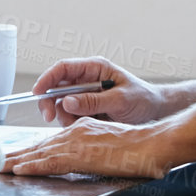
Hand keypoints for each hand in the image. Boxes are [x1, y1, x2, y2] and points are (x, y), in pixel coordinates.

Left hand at [0, 119, 178, 179]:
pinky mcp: (80, 155)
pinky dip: (33, 166)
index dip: (29, 150)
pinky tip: (20, 171)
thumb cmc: (137, 148)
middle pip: (38, 146)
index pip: (48, 142)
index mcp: (80, 129)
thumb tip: (82, 155)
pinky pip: (51, 162)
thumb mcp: (108, 142)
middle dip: (16, 155)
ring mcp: (75, 143)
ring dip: (16, 161)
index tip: (14, 158)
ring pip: (39, 153)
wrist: (151, 144)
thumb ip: (91, 146)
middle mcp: (73, 133)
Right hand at [31, 56, 166, 125]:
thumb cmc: (144, 100)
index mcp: (94, 68)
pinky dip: (72, 123)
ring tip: (78, 125)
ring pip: (61, 103)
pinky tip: (83, 127)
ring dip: (64, 116)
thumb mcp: (120, 100)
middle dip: (51, 102)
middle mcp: (87, 79)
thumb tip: (66, 102)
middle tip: (50, 117)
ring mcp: (86, 94)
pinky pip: (70, 114)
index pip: (63, 68)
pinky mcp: (88, 108)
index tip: (38, 93)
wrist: (157, 113)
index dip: (47, 78)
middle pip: (57, 86)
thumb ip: (93, 101)